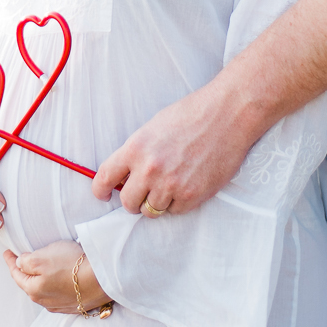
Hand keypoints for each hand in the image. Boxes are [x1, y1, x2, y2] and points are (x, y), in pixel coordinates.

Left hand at [4, 240, 108, 313]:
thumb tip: (20, 263)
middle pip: (29, 284)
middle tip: (21, 259)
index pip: (17, 274)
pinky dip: (54, 285)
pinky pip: (58, 294)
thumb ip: (26, 261)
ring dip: (40, 279)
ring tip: (40, 268)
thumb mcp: (42, 257)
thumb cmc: (71, 265)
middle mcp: (45, 302)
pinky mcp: (75, 304)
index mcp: (33, 290)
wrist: (102, 278)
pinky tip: (58, 279)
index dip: (10, 261)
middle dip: (24, 272)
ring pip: (44, 290)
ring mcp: (61, 305)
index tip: (7, 252)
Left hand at [92, 78, 256, 216]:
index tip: (102, 194)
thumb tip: (125, 176)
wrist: (226, 116)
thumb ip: (137, 153)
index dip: (100, 189)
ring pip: (151, 211)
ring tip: (170, 184)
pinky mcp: (191, 196)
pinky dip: (178, 202)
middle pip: (127, 202)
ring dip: (157, 202)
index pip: (105, 177)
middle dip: (133, 199)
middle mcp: (149, 170)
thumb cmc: (191, 116)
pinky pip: (175, 211)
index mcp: (135, 148)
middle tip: (142, 192)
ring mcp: (170, 185)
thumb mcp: (153, 128)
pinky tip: (187, 184)